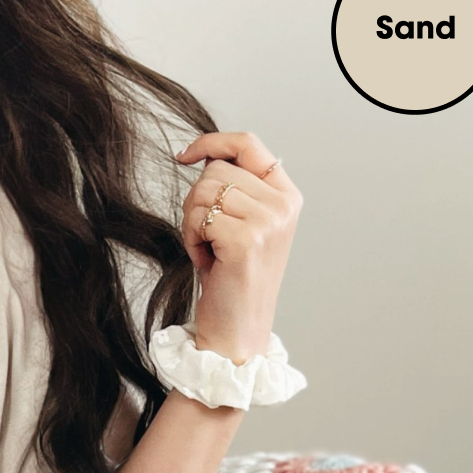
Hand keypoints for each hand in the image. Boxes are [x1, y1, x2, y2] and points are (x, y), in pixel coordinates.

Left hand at [176, 132, 303, 362]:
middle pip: (216, 170)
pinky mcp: (247, 239)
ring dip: (193, 223)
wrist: (238, 329)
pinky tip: (207, 261)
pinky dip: (192, 240)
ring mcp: (269, 221)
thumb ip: (236, 189)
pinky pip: (199, 218)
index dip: (212, 142)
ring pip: (204, 192)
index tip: (185, 156)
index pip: (248, 143)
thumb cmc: (232, 279)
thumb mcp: (242, 225)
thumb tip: (204, 155)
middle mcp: (284, 204)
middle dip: (197, 202)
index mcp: (287, 195)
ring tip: (209, 251)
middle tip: (207, 237)